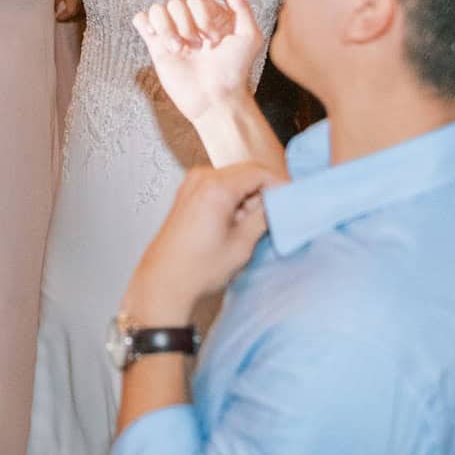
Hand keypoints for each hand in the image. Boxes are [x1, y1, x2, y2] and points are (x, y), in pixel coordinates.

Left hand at [123, 160, 284, 320]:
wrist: (164, 282)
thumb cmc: (196, 269)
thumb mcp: (241, 245)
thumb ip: (263, 217)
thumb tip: (276, 203)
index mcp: (216, 188)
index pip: (259, 172)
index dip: (280, 184)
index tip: (291, 198)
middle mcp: (201, 179)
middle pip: (246, 172)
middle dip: (263, 192)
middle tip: (273, 216)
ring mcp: (192, 184)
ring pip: (234, 179)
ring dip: (248, 197)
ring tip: (250, 226)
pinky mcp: (188, 193)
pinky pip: (220, 186)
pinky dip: (233, 200)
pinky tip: (235, 224)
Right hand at [132, 0, 265, 123]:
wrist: (214, 98)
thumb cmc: (234, 71)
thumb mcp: (249, 37)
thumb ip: (241, 7)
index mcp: (210, 17)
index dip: (204, 16)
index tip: (215, 40)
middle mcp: (190, 22)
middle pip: (177, 2)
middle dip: (187, 25)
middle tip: (198, 48)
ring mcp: (172, 33)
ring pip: (158, 8)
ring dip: (167, 28)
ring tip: (179, 50)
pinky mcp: (156, 46)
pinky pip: (142, 19)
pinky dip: (146, 24)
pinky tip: (159, 40)